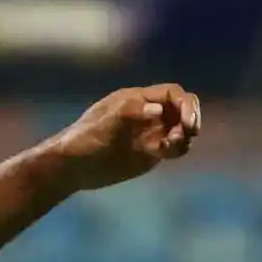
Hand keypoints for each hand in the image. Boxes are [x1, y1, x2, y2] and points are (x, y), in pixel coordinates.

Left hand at [48, 84, 201, 189]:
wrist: (71, 167)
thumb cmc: (82, 141)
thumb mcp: (103, 125)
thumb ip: (129, 113)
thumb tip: (158, 109)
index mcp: (136, 100)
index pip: (171, 93)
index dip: (185, 104)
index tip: (188, 123)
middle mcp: (147, 113)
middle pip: (181, 109)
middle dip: (190, 119)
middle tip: (186, 134)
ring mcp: (150, 132)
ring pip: (181, 129)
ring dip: (184, 136)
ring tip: (169, 146)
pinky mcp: (150, 151)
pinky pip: (174, 146)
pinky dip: (177, 149)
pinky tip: (164, 154)